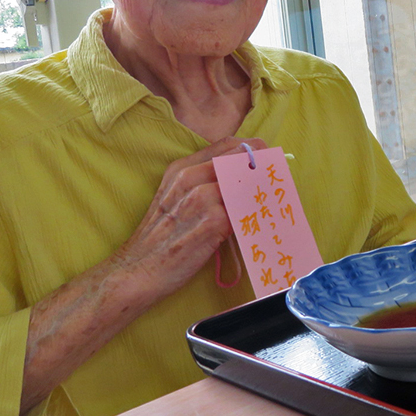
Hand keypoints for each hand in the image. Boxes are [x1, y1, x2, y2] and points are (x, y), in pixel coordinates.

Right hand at [20, 137, 262, 415]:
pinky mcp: (212, 222)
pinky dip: (257, 215)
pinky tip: (263, 223)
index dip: (254, 150)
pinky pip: (246, 211)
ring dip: (264, 192)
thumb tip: (242, 179)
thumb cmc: (160, 239)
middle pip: (242, 159)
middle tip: (279, 182)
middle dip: (265, 169)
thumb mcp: (175, 199)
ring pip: (248, 184)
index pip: (229, 144)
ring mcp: (202, 198)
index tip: (269, 160)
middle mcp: (190, 177)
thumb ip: (204, 183)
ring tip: (275, 204)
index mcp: (181, 168)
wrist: (137, 271)